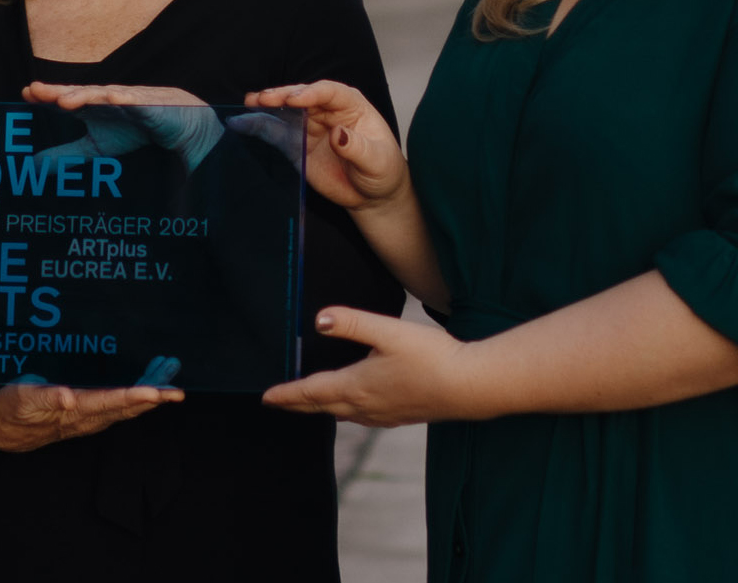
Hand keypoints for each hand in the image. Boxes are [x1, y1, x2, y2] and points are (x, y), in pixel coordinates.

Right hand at [0, 377, 181, 450]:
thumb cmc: (4, 410)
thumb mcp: (18, 401)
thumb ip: (43, 397)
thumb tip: (67, 396)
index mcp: (72, 413)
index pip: (110, 404)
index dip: (135, 398)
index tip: (158, 392)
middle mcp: (83, 417)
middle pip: (125, 408)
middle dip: (153, 398)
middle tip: (177, 389)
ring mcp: (83, 415)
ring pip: (122, 406)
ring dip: (147, 394)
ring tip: (168, 376)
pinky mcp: (79, 410)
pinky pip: (112, 402)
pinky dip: (131, 391)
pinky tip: (143, 382)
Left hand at [22, 83, 222, 170]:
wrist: (173, 122)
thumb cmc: (133, 128)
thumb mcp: (96, 146)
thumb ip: (68, 154)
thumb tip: (35, 164)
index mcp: (90, 108)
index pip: (63, 100)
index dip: (45, 96)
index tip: (25, 94)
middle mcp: (103, 99)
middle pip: (77, 94)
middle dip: (57, 92)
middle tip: (35, 90)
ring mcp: (124, 99)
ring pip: (101, 95)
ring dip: (83, 96)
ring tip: (64, 100)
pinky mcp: (146, 105)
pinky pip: (134, 101)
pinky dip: (124, 99)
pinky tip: (113, 97)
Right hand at [243, 81, 405, 211]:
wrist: (373, 196)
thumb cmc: (382, 171)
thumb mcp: (377, 161)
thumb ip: (357, 147)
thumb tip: (337, 134)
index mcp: (350, 106)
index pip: (329, 92)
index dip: (311, 93)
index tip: (295, 99)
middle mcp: (327, 112)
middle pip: (302, 97)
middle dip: (282, 96)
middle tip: (263, 98)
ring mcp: (310, 128)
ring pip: (286, 112)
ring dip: (267, 107)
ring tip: (249, 104)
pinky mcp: (298, 146)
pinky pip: (278, 135)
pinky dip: (261, 128)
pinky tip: (245, 123)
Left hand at [261, 305, 485, 425]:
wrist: (471, 387)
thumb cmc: (432, 356)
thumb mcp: (389, 331)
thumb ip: (352, 322)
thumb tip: (319, 320)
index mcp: (356, 386)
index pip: (311, 392)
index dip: (286, 394)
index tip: (266, 398)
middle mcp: (366, 406)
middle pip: (322, 408)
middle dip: (297, 405)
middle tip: (277, 404)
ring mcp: (385, 414)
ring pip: (343, 415)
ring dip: (322, 410)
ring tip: (310, 404)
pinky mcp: (403, 416)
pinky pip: (364, 418)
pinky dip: (348, 413)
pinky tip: (356, 408)